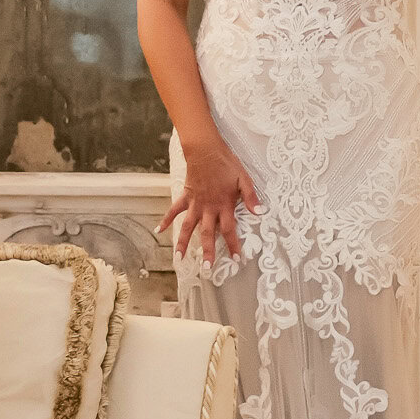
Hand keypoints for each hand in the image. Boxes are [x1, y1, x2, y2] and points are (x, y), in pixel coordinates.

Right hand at [160, 139, 259, 267]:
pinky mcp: (186, 196)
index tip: (236, 259)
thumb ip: (251, 197)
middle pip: (207, 234)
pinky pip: (174, 210)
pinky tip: (159, 230)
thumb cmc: (226, 163)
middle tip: (206, 268)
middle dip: (207, 252)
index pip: (229, 230)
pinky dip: (167, 220)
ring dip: (183, 243)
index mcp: (224, 205)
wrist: (206, 150)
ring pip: (188, 227)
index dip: (233, 245)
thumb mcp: (244, 179)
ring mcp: (195, 203)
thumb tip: (260, 213)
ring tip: (179, 259)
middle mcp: (208, 208)